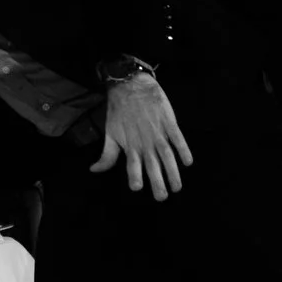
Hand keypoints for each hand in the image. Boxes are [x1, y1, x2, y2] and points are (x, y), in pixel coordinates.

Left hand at [92, 74, 192, 199]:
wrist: (130, 84)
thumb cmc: (119, 111)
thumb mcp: (110, 133)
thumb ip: (106, 155)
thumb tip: (93, 171)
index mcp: (130, 146)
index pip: (132, 165)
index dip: (134, 176)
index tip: (136, 188)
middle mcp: (145, 142)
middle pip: (152, 165)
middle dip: (157, 182)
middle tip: (162, 197)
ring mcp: (158, 132)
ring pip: (167, 155)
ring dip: (173, 172)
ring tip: (177, 187)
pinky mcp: (169, 122)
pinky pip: (177, 138)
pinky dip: (183, 149)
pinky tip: (188, 162)